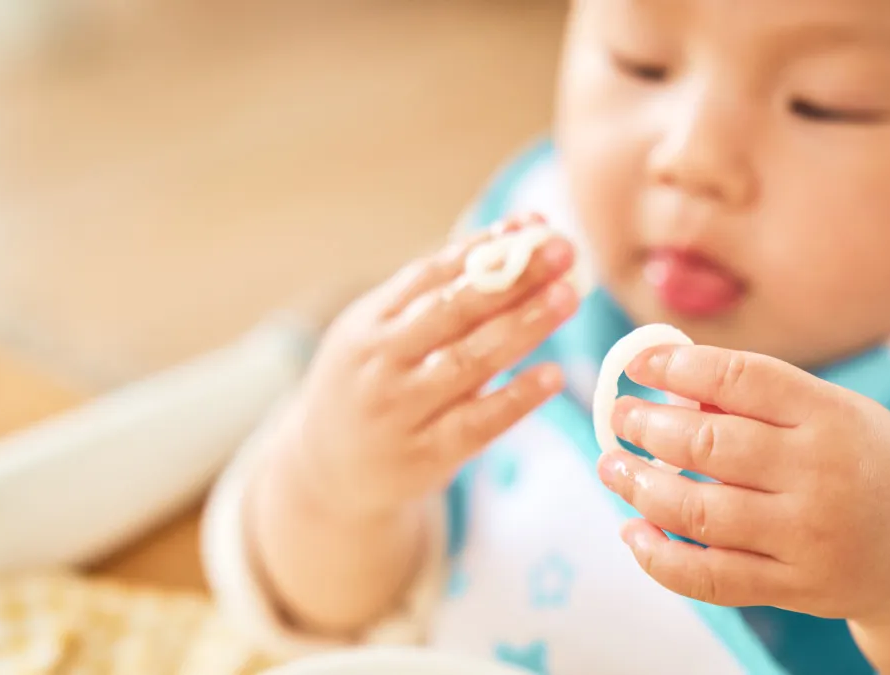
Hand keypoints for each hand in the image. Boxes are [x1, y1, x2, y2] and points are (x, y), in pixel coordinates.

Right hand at [284, 216, 578, 519]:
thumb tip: (516, 236)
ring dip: (522, 326)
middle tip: (561, 249)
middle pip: (453, 311)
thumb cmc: (370, 388)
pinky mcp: (424, 456)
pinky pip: (477, 423)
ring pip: (468, 361)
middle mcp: (379, 362)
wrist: (322, 476)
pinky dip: (516, 398)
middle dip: (511, 277)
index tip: (532, 224)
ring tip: (567, 296)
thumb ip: (440, 294)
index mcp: (368, 322)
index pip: (430, 275)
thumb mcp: (382, 336)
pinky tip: (552, 375)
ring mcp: (400, 410)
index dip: (483, 247)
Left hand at [597, 344, 889, 625]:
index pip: (743, 377)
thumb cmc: (866, 464)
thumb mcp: (836, 413)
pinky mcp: (795, 587)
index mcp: (833, 416)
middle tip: (619, 417)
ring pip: (699, 512)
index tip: (640, 364)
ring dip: (640, 488)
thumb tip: (670, 382)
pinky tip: (633, 532)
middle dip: (648, 426)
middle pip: (711, 444)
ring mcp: (808, 536)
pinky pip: (711, 576)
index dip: (680, 365)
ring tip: (612, 467)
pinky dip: (660, 558)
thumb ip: (763, 399)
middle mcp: (822, 474)